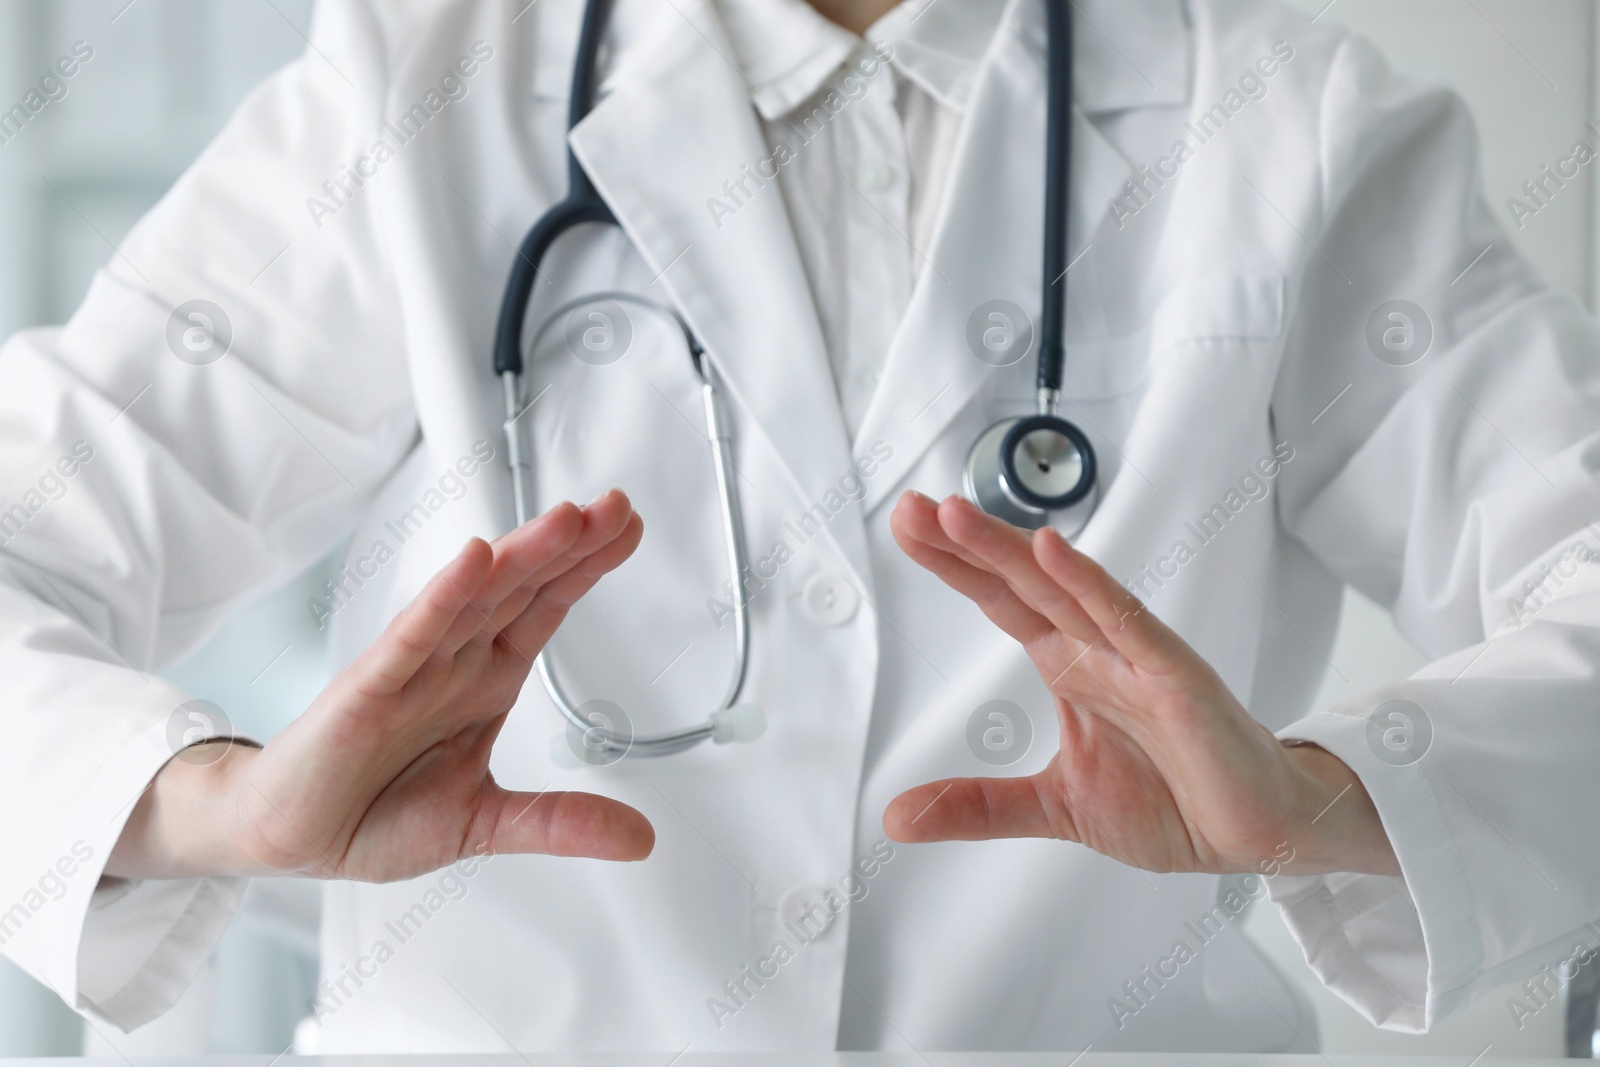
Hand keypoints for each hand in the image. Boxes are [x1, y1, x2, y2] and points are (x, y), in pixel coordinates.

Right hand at [109, 490, 653, 880]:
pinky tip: (472, 561)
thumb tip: (640, 839)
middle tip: (617, 507)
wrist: (288, 837)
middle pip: (522, 590)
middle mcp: (454, 662)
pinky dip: (442, 598)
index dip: (586, 568)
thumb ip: (559, 822)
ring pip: (475, 601)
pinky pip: (411, 637)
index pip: (545, 609)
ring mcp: (412, 669)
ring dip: (521, 558)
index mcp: (486, 680)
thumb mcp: (485, 824)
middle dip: (571, 548)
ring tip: (567, 519)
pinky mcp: (366, 690)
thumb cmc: (374, 813)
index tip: (628, 529)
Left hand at [882, 492, 1397, 877]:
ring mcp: (1138, 657)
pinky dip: (1089, 585)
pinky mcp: (1177, 678)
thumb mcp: (1056, 807)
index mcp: (1071, 666)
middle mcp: (1099, 649)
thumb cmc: (1175, 802)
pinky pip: (1127, 623)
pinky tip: (1050, 551)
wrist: (1259, 833)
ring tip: (956, 516)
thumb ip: (980, 806)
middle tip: (913, 508)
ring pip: (1063, 590)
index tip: (910, 527)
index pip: (1002, 601)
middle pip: (1021, 582)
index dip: (956, 565)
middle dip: (966, 544)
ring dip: (1008, 551)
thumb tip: (898, 817)